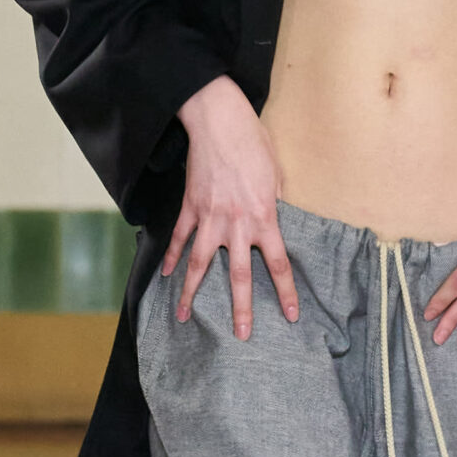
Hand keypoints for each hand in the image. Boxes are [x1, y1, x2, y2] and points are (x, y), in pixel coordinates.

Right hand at [165, 76, 297, 338]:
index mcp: (264, 217)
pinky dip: (172, 258)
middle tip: (241, 335)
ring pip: (200, 264)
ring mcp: (210, 218)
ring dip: (192, 293)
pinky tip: (166, 276)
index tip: (290, 315)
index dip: (285, 292)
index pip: (278, 264)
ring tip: (183, 317)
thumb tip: (276, 220)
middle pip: (239, 275)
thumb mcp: (277, 175)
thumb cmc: (254, 144)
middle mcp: (237, 224)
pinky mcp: (190, 207)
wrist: (220, 122)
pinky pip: (181, 238)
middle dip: (241, 308)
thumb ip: (276, 204)